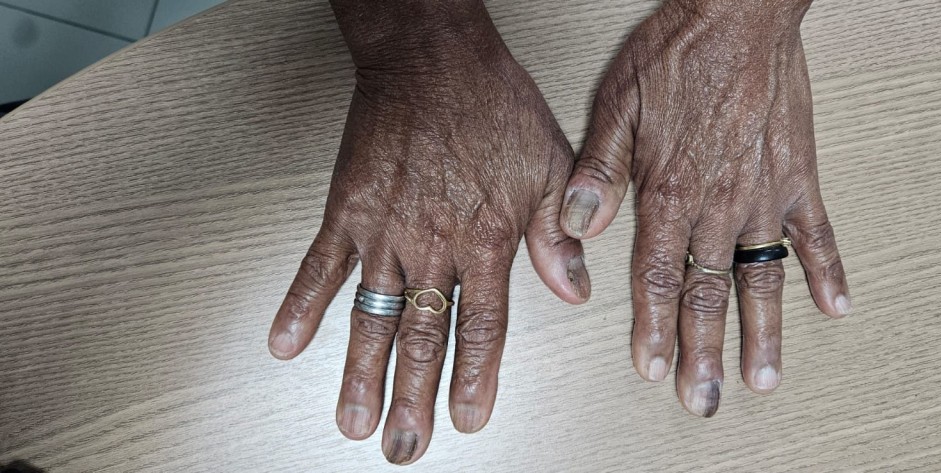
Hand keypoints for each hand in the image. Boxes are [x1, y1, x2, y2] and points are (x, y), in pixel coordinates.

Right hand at [268, 1, 588, 463]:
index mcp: (486, 236)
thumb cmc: (491, 104)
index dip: (476, 375)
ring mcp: (384, 229)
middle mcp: (433, 241)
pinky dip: (300, 304)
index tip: (470, 416)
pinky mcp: (347, 209)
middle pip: (422, 334)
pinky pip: (318, 264)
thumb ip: (557, 233)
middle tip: (405, 444)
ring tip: (353, 419)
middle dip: (414, 396)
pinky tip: (285, 344)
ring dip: (360, 372)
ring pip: (372, 315)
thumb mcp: (550, 165)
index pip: (484, 324)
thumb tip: (574, 288)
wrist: (432, 57)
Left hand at [560, 0, 850, 416]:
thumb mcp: (617, 105)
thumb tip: (579, 225)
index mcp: (671, 190)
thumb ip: (598, 172)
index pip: (656, 277)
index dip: (652, 328)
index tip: (652, 368)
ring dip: (762, 332)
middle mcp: (719, 203)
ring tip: (763, 376)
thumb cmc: (679, 52)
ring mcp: (764, 194)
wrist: (741, 12)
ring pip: (761, 278)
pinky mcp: (799, 176)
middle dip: (703, 351)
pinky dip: (827, 271)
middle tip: (705, 397)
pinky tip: (835, 307)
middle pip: (708, 292)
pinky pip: (817, 233)